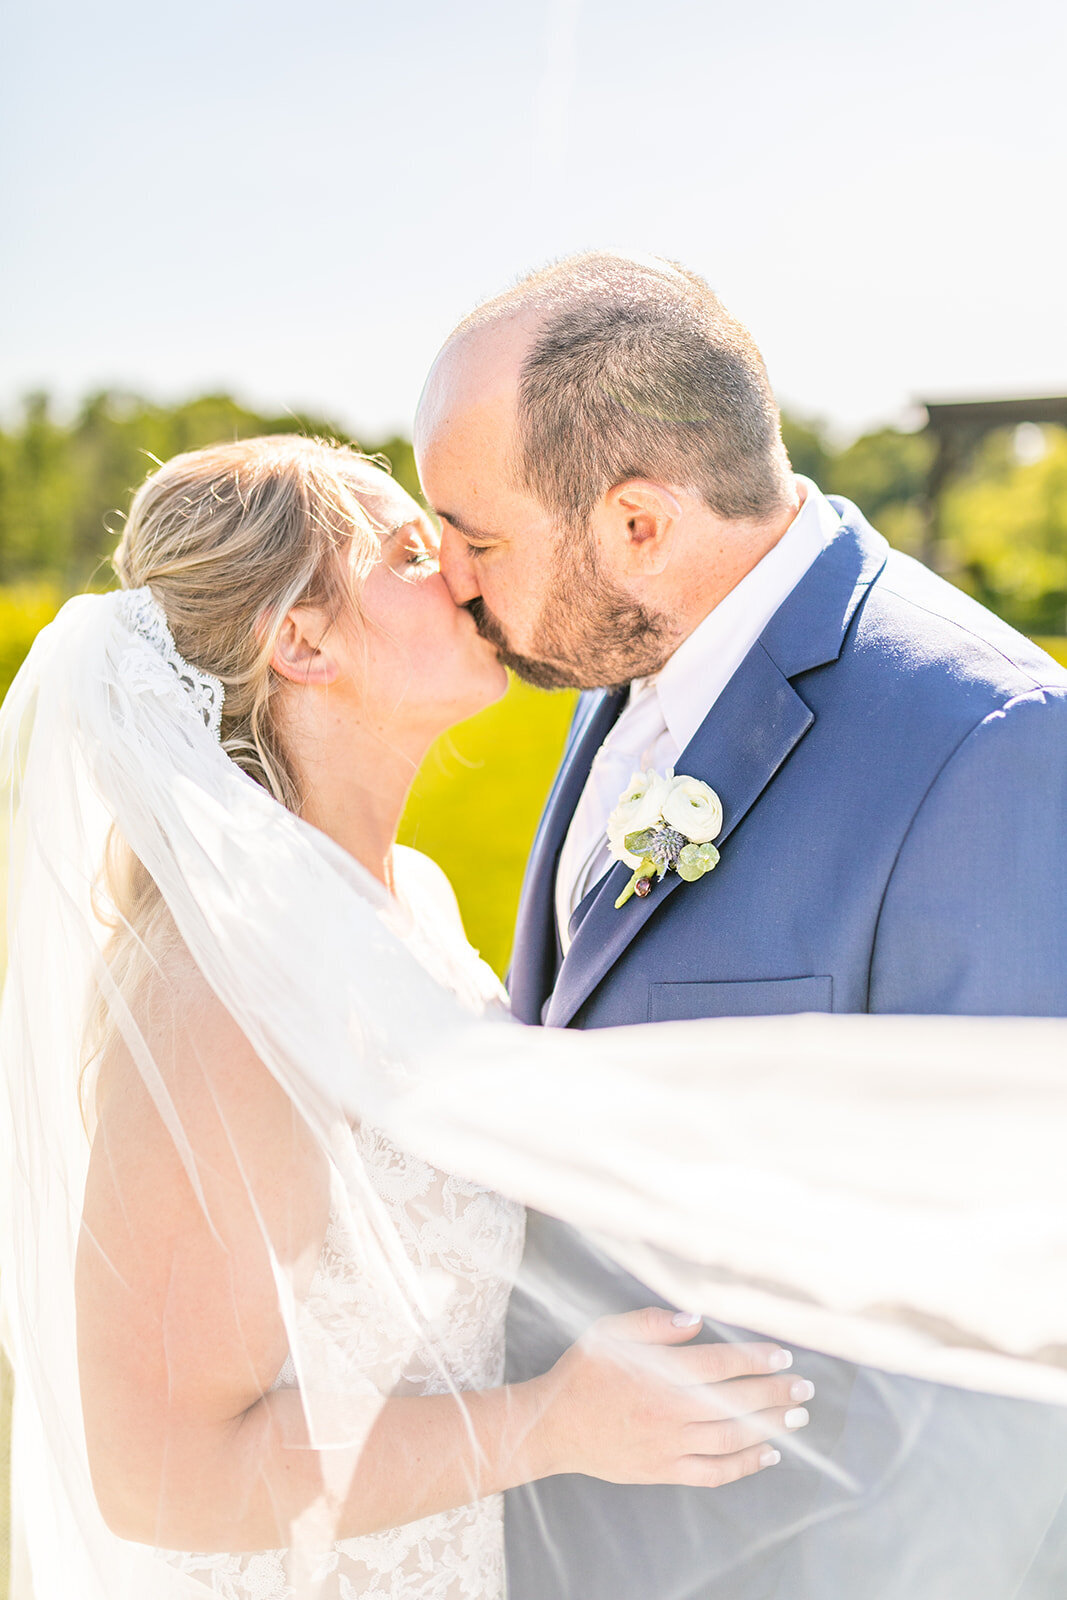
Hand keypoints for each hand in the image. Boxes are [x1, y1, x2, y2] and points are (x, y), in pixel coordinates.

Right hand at [537, 1306, 812, 1488]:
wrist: (553, 1426)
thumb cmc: (581, 1374)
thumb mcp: (608, 1333)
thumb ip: (652, 1324)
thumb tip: (695, 1319)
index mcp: (659, 1376)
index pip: (721, 1366)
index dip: (755, 1360)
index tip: (783, 1356)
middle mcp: (670, 1413)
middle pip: (735, 1403)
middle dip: (775, 1393)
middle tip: (805, 1388)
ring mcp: (669, 1446)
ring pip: (731, 1438)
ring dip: (769, 1427)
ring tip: (796, 1416)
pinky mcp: (664, 1471)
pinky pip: (714, 1472)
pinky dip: (745, 1465)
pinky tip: (768, 1454)